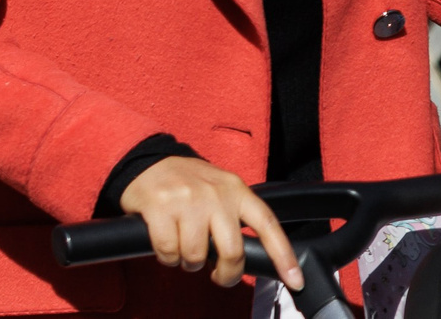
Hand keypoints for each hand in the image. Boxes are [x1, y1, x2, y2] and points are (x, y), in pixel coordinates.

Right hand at [119, 156, 300, 291]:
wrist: (144, 160)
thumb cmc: (186, 182)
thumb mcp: (219, 188)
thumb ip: (237, 214)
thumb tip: (258, 255)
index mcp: (235, 189)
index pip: (267, 224)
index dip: (283, 256)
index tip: (295, 280)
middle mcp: (214, 193)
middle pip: (232, 252)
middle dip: (225, 274)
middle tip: (217, 275)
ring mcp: (186, 199)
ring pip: (197, 255)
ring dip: (189, 262)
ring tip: (183, 249)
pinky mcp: (159, 206)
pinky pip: (169, 251)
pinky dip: (167, 256)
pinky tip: (165, 245)